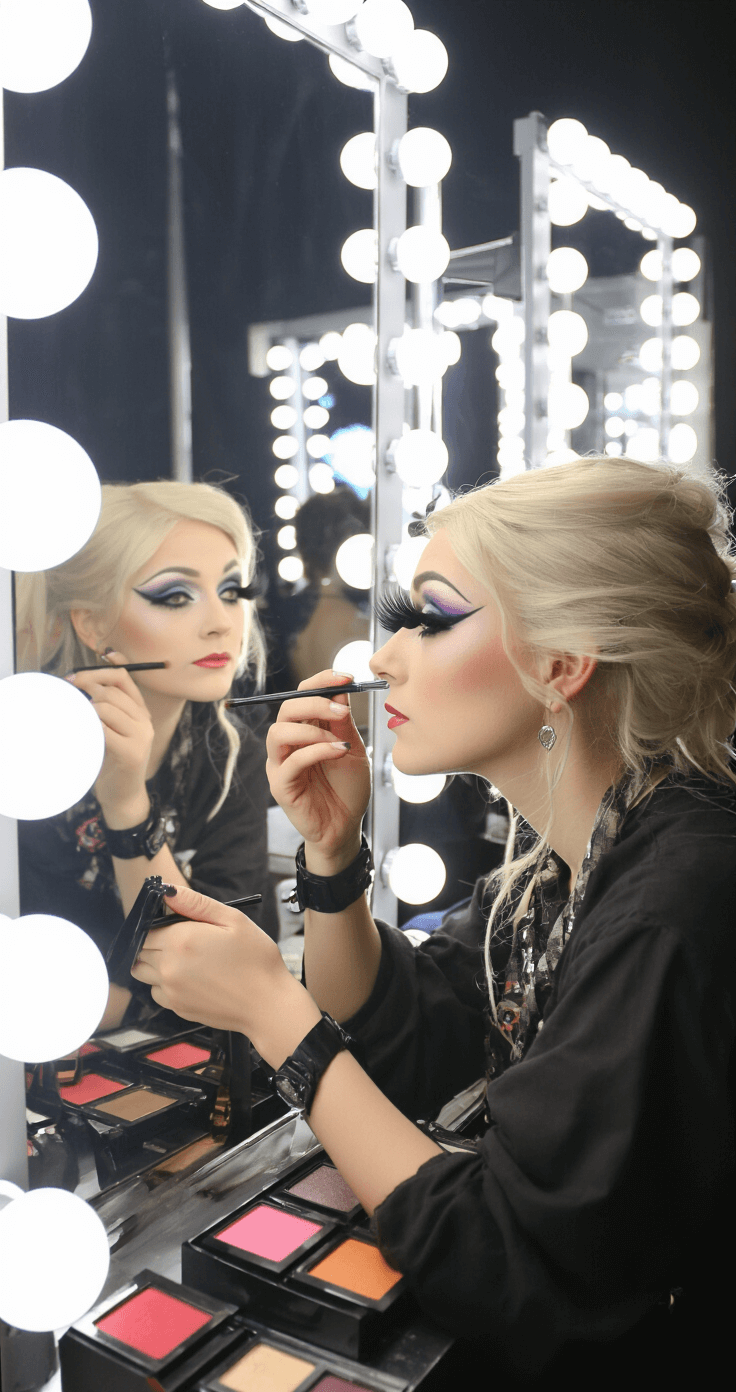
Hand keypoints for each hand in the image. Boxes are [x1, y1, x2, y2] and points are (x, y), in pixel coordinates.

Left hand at [66, 650, 154, 822]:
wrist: (124, 796)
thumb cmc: (112, 761)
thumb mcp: (112, 730)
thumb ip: (105, 708)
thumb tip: (79, 681)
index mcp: (140, 711)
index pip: (123, 677)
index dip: (97, 671)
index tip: (74, 678)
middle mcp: (144, 721)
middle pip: (111, 690)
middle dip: (85, 691)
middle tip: (67, 700)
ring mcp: (141, 737)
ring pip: (107, 707)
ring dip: (86, 711)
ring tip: (79, 723)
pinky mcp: (131, 753)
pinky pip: (104, 730)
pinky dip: (89, 729)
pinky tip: (83, 736)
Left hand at [130, 884, 319, 1060]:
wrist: (267, 1004)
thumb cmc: (256, 960)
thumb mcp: (233, 920)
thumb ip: (196, 903)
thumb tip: (168, 891)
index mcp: (180, 940)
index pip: (146, 928)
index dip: (159, 924)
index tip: (179, 925)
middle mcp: (168, 966)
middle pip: (141, 949)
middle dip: (156, 942)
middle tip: (186, 942)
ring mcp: (170, 990)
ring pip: (143, 971)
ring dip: (155, 962)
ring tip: (184, 960)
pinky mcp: (176, 1008)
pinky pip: (156, 992)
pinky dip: (164, 984)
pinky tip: (189, 979)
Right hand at [265, 670, 370, 869]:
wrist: (346, 827)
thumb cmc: (348, 789)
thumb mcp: (351, 748)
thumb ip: (343, 722)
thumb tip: (341, 688)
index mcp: (305, 729)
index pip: (301, 694)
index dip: (321, 680)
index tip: (347, 677)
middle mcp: (288, 743)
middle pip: (286, 707)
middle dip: (314, 701)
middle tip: (342, 709)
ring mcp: (281, 764)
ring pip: (279, 731)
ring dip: (312, 729)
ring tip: (339, 740)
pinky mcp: (281, 785)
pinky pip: (291, 761)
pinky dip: (316, 751)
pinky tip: (338, 752)